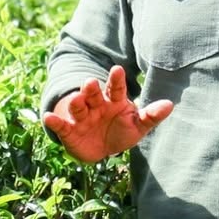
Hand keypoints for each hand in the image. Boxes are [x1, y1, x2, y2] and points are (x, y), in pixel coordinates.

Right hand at [41, 65, 173, 162]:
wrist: (101, 149)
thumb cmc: (121, 131)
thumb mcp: (138, 126)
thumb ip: (151, 115)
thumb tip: (170, 105)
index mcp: (113, 101)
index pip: (115, 88)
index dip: (116, 80)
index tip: (117, 69)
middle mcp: (95, 105)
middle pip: (93, 94)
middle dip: (91, 88)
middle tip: (91, 82)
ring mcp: (81, 117)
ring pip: (77, 106)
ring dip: (76, 102)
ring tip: (76, 99)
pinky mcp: (69, 130)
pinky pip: (61, 125)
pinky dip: (54, 121)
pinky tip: (48, 116)